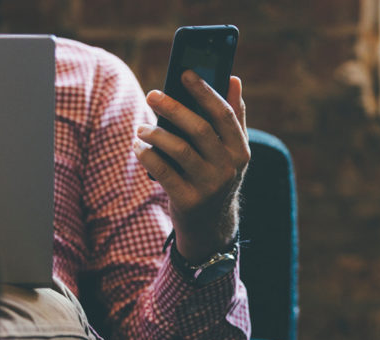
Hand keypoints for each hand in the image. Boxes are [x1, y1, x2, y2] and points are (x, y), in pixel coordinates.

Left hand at [134, 71, 249, 262]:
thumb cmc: (216, 176)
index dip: (205, 91)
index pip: (224, 114)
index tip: (185, 73)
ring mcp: (209, 186)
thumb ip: (234, 116)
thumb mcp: (231, 152)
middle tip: (153, 94)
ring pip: (179, 149)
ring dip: (156, 133)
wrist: (211, 226)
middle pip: (200, 129)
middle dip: (174, 108)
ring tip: (141, 127)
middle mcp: (228, 168)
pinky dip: (147, 155)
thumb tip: (235, 79)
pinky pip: (163, 171)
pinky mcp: (189, 201)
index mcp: (240, 151)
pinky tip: (139, 147)